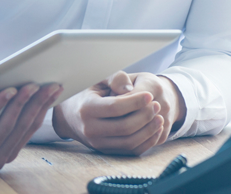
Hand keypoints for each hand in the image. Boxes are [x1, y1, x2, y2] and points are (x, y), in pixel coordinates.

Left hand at [0, 83, 61, 170]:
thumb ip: (9, 107)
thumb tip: (37, 86)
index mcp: (6, 151)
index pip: (31, 127)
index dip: (44, 106)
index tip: (56, 87)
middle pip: (22, 125)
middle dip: (38, 102)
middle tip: (50, 83)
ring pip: (8, 123)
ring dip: (22, 102)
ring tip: (30, 83)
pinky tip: (7, 89)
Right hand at [52, 71, 185, 154]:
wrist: (70, 117)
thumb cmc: (88, 95)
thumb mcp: (98, 81)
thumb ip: (115, 79)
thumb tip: (130, 90)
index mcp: (87, 109)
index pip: (115, 107)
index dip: (135, 102)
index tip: (150, 95)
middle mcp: (91, 129)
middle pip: (124, 127)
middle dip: (144, 116)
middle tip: (157, 105)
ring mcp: (98, 144)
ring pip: (129, 142)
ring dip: (148, 131)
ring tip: (159, 117)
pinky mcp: (106, 152)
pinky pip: (130, 151)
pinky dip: (146, 143)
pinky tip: (155, 130)